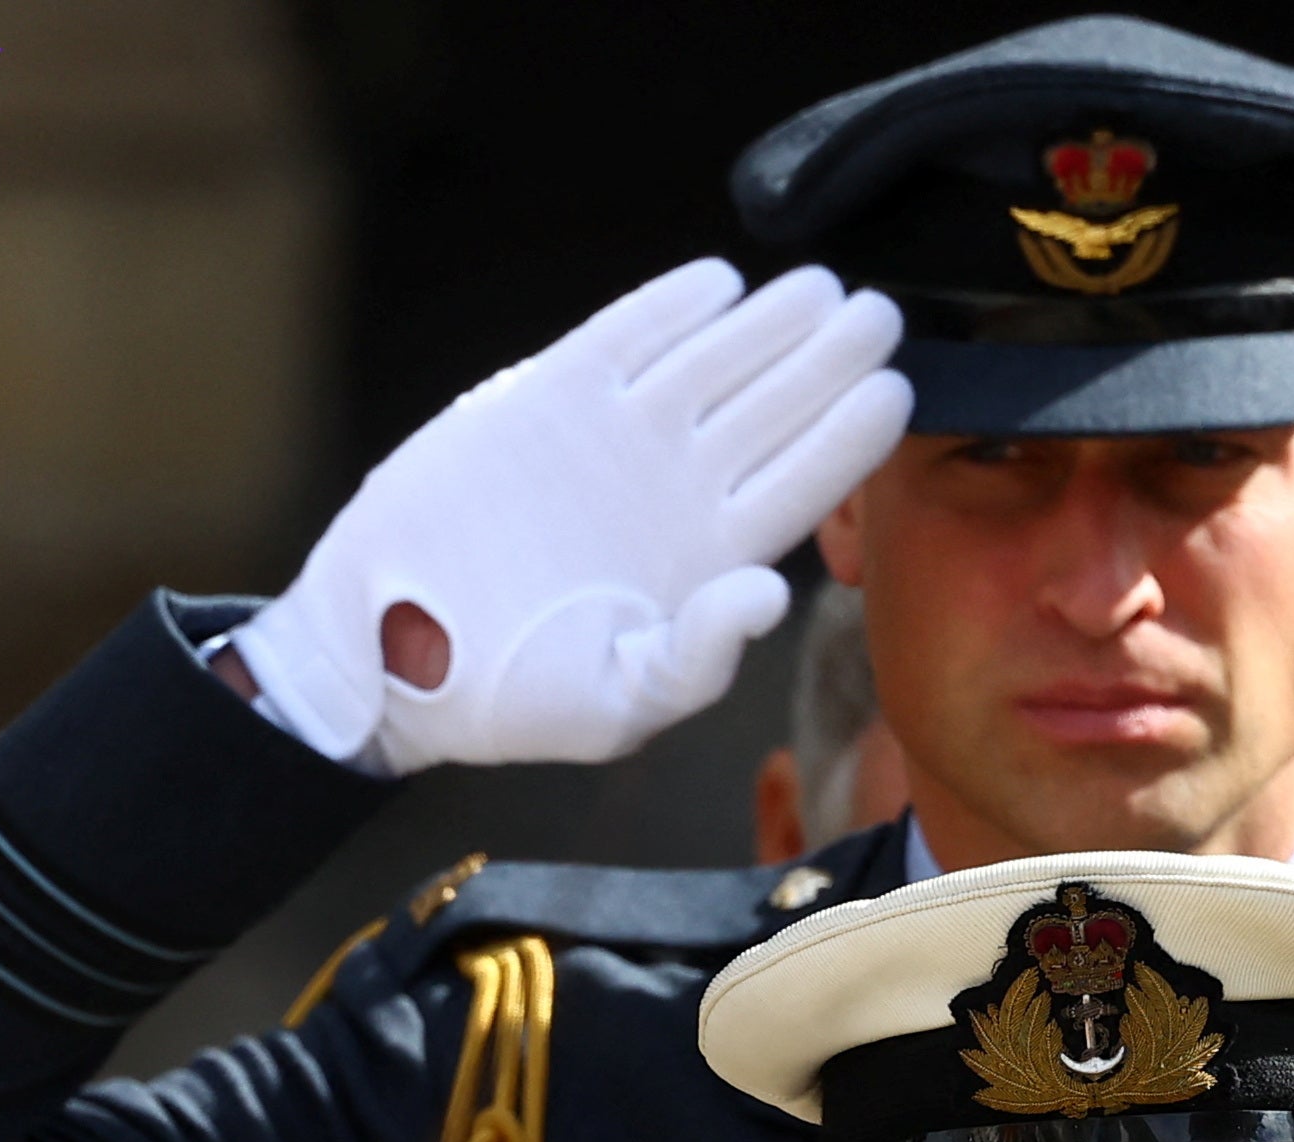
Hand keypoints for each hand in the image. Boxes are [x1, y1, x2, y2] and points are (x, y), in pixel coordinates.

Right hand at [227, 259, 909, 773]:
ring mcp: (616, 438)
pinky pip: (623, 340)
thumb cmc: (510, 698)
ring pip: (712, 364)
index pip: (802, 483)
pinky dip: (667, 310)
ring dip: (768, 324)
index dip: (850, 435)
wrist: (395, 653)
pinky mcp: (547, 398)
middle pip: (774, 408)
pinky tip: (718, 284)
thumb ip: (697, 659)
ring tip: (820, 288)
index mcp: (708, 558)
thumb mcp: (616, 705)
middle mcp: (675, 489)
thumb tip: (768, 593)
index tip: (897, 390)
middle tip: (881, 315)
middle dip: (830, 360)